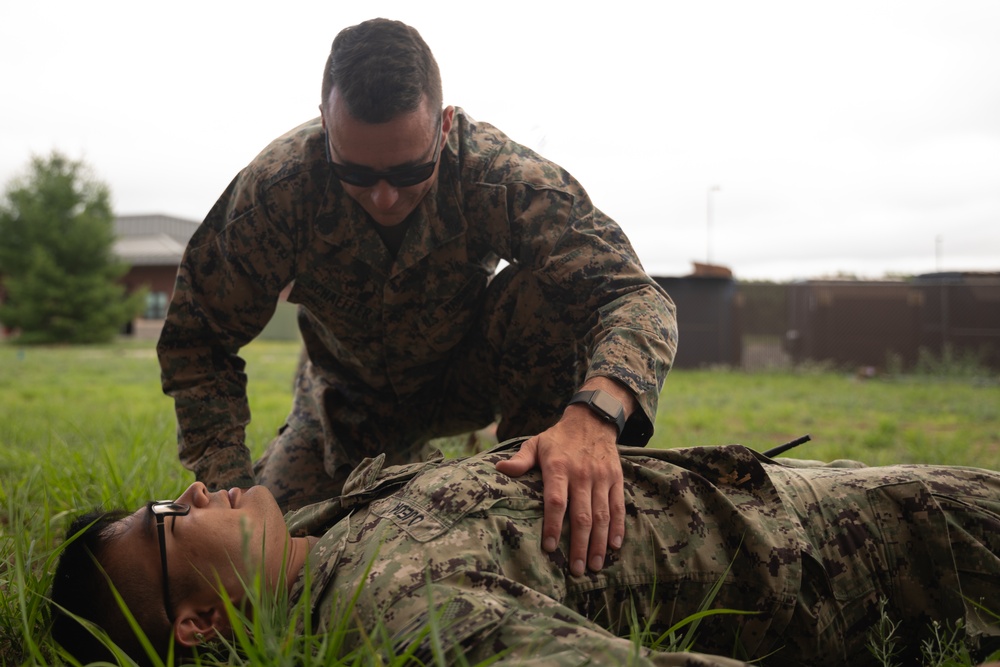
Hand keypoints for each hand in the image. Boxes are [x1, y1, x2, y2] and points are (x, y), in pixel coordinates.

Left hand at [496, 392, 626, 576]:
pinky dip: (617, 528)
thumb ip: (520, 460)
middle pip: (582, 515)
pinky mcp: (615, 480)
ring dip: (598, 543)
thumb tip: (500, 469)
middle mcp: (581, 474)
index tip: (550, 547)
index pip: (556, 501)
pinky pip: (618, 507)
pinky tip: (614, 547)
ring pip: (602, 515)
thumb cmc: (558, 439)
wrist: (592, 420)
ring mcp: (601, 478)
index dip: (553, 525)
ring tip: (594, 566)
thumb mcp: (535, 443)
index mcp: (558, 467)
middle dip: (579, 545)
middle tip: (576, 570)